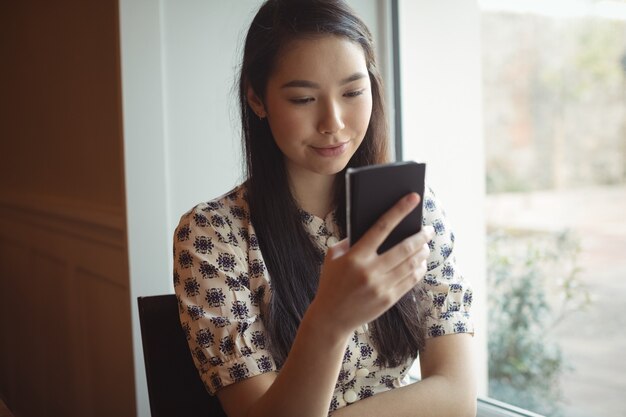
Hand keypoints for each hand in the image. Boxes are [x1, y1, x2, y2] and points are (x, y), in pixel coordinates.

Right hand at [309, 193, 434, 338]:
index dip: (399, 210)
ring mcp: (381, 286)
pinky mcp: (388, 299)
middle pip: (404, 247)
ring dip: (423, 252)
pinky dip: (419, 269)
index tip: (413, 198)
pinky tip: (421, 263)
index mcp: (355, 256)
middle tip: (428, 229)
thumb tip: (374, 228)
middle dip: (420, 236)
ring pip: (411, 264)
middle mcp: (370, 271)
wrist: (331, 318)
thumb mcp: (333, 257)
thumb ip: (350, 241)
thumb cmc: (331, 282)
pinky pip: (410, 281)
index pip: (382, 227)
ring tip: (426, 245)